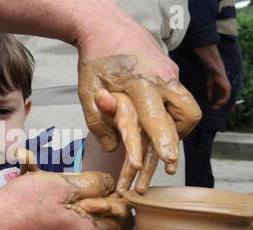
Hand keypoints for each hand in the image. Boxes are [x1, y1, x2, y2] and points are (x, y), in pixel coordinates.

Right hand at [0, 149, 133, 229]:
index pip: (124, 223)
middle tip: (78, 188)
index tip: (106, 190)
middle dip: (96, 204)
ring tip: (59, 196)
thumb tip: (110, 186)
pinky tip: (48, 207)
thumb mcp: (63, 184)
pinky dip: (65, 218)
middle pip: (103, 225)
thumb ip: (94, 184)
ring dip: (78, 209)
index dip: (119, 203)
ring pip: (84, 227)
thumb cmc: (23, 203)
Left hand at [75, 2, 200, 171]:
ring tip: (158, 137)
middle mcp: (162, 78)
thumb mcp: (87, 91)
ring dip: (177, 126)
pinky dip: (171, 111)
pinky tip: (154, 115)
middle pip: (188, 113)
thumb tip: (112, 148)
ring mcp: (170, 73)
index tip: (168, 159)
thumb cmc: (95, 59)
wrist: (105, 25)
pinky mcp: (171, 70)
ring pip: (188, 107)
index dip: (164, 140)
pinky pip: (179, 96)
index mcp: (139, 84)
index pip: (156, 117)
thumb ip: (98, 121)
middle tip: (167, 157)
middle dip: (179, 138)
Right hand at [207, 71, 230, 109]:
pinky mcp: (227, 88)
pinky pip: (226, 97)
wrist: (215, 72)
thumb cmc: (213, 78)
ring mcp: (227, 89)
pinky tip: (219, 103)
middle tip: (214, 109)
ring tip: (216, 107)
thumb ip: (211, 94)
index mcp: (223, 90)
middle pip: (224, 100)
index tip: (213, 107)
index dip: (218, 103)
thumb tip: (210, 101)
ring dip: (221, 104)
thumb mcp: (211, 88)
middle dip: (219, 105)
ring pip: (226, 99)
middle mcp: (226, 90)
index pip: (222, 98)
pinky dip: (223, 101)